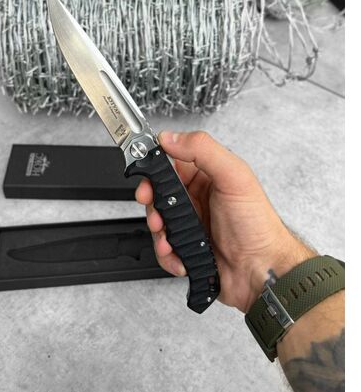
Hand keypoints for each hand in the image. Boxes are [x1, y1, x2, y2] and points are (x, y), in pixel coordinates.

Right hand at [136, 131, 315, 312]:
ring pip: (159, 221)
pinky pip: (164, 247)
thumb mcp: (234, 177)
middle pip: (159, 193)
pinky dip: (166, 253)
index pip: (172, 161)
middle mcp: (198, 197)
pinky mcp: (188, 246)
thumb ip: (203, 150)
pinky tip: (179, 254)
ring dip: (158, 231)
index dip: (154, 167)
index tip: (146, 175)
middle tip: (157, 212)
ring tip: (169, 238)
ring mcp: (193, 223)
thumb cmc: (258, 225)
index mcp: (208, 175)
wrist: (263, 272)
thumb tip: (171, 138)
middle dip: (152, 204)